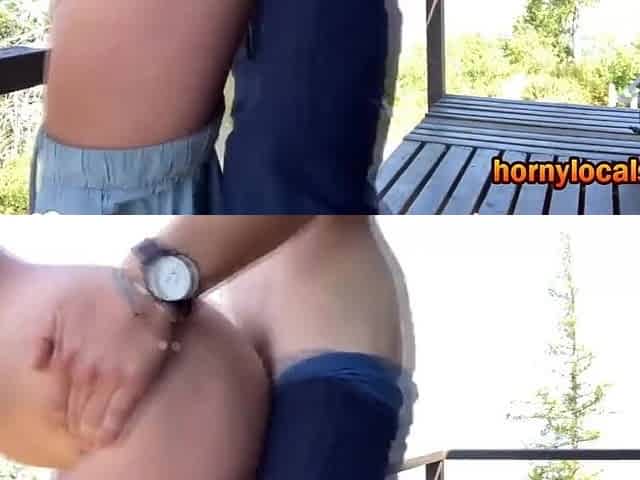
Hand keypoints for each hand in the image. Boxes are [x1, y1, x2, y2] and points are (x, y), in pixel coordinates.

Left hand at [21, 263, 173, 449]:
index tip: (66, 424)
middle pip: (75, 412)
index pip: (56, 402)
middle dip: (77, 427)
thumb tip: (38, 365)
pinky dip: (112, 429)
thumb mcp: (61, 310)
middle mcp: (85, 371)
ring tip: (94, 440)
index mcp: (66, 358)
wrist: (145, 290)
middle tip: (82, 434)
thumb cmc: (104, 296)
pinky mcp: (135, 379)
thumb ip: (44, 340)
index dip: (60, 417)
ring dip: (91, 432)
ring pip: (95, 416)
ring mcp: (111, 377)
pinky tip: (109, 439)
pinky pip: (120, 412)